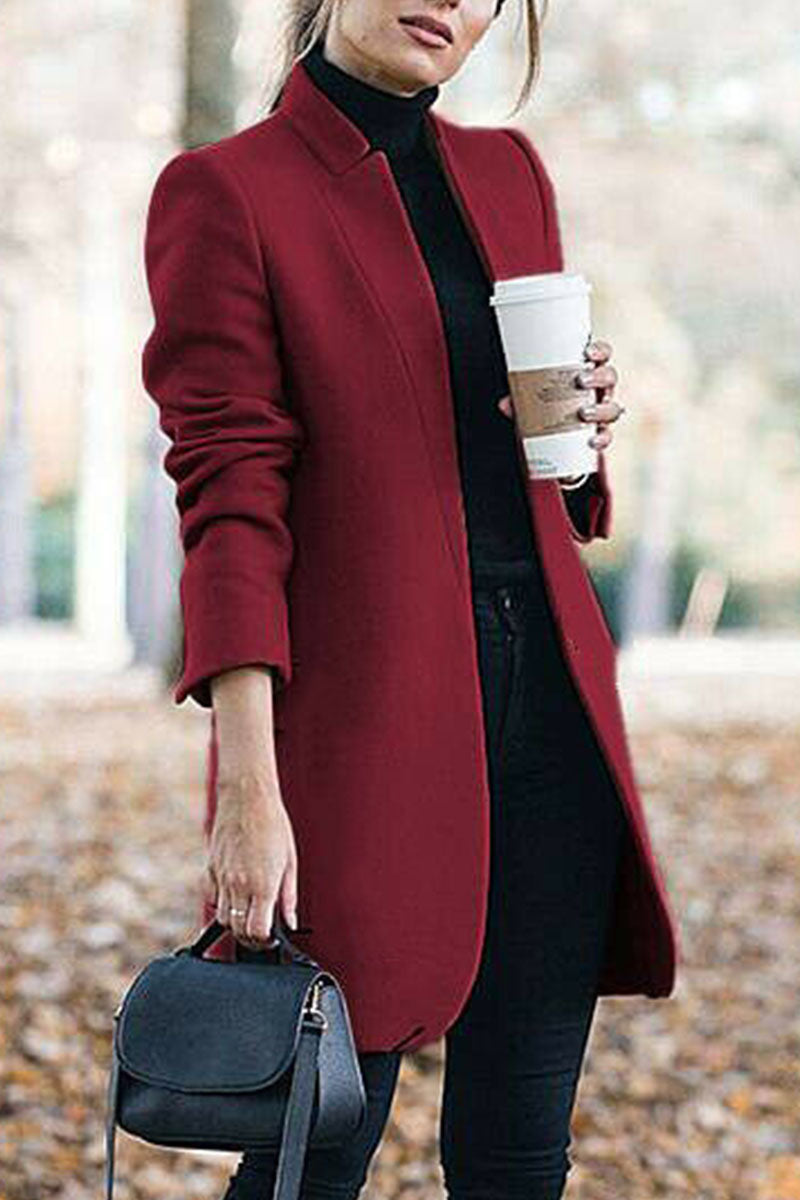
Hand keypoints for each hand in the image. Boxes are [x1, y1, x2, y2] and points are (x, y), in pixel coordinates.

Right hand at [202, 764, 298, 949]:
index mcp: (262, 884)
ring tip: (250, 916)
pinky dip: (222, 905)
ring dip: (235, 924)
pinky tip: (235, 897)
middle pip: (238, 931)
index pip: (257, 932)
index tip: (271, 939)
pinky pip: (212, 899)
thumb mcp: (290, 861)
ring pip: (222, 919)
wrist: (247, 798)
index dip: (264, 942)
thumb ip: (288, 897)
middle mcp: (239, 885)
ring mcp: (221, 878)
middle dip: (250, 939)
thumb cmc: (273, 825)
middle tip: (263, 933)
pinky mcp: (210, 869)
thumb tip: (289, 922)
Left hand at [496, 337, 625, 452]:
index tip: (588, 351)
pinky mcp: (601, 435)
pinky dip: (601, 439)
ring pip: (613, 408)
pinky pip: (607, 436)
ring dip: (601, 409)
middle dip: (599, 377)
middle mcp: (600, 391)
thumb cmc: (549, 410)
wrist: (555, 445)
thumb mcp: (534, 401)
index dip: (599, 350)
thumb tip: (505, 404)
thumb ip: (520, 400)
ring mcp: (602, 413)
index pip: (601, 355)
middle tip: (581, 380)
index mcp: (588, 373)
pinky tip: (591, 441)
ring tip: (583, 413)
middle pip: (610, 377)